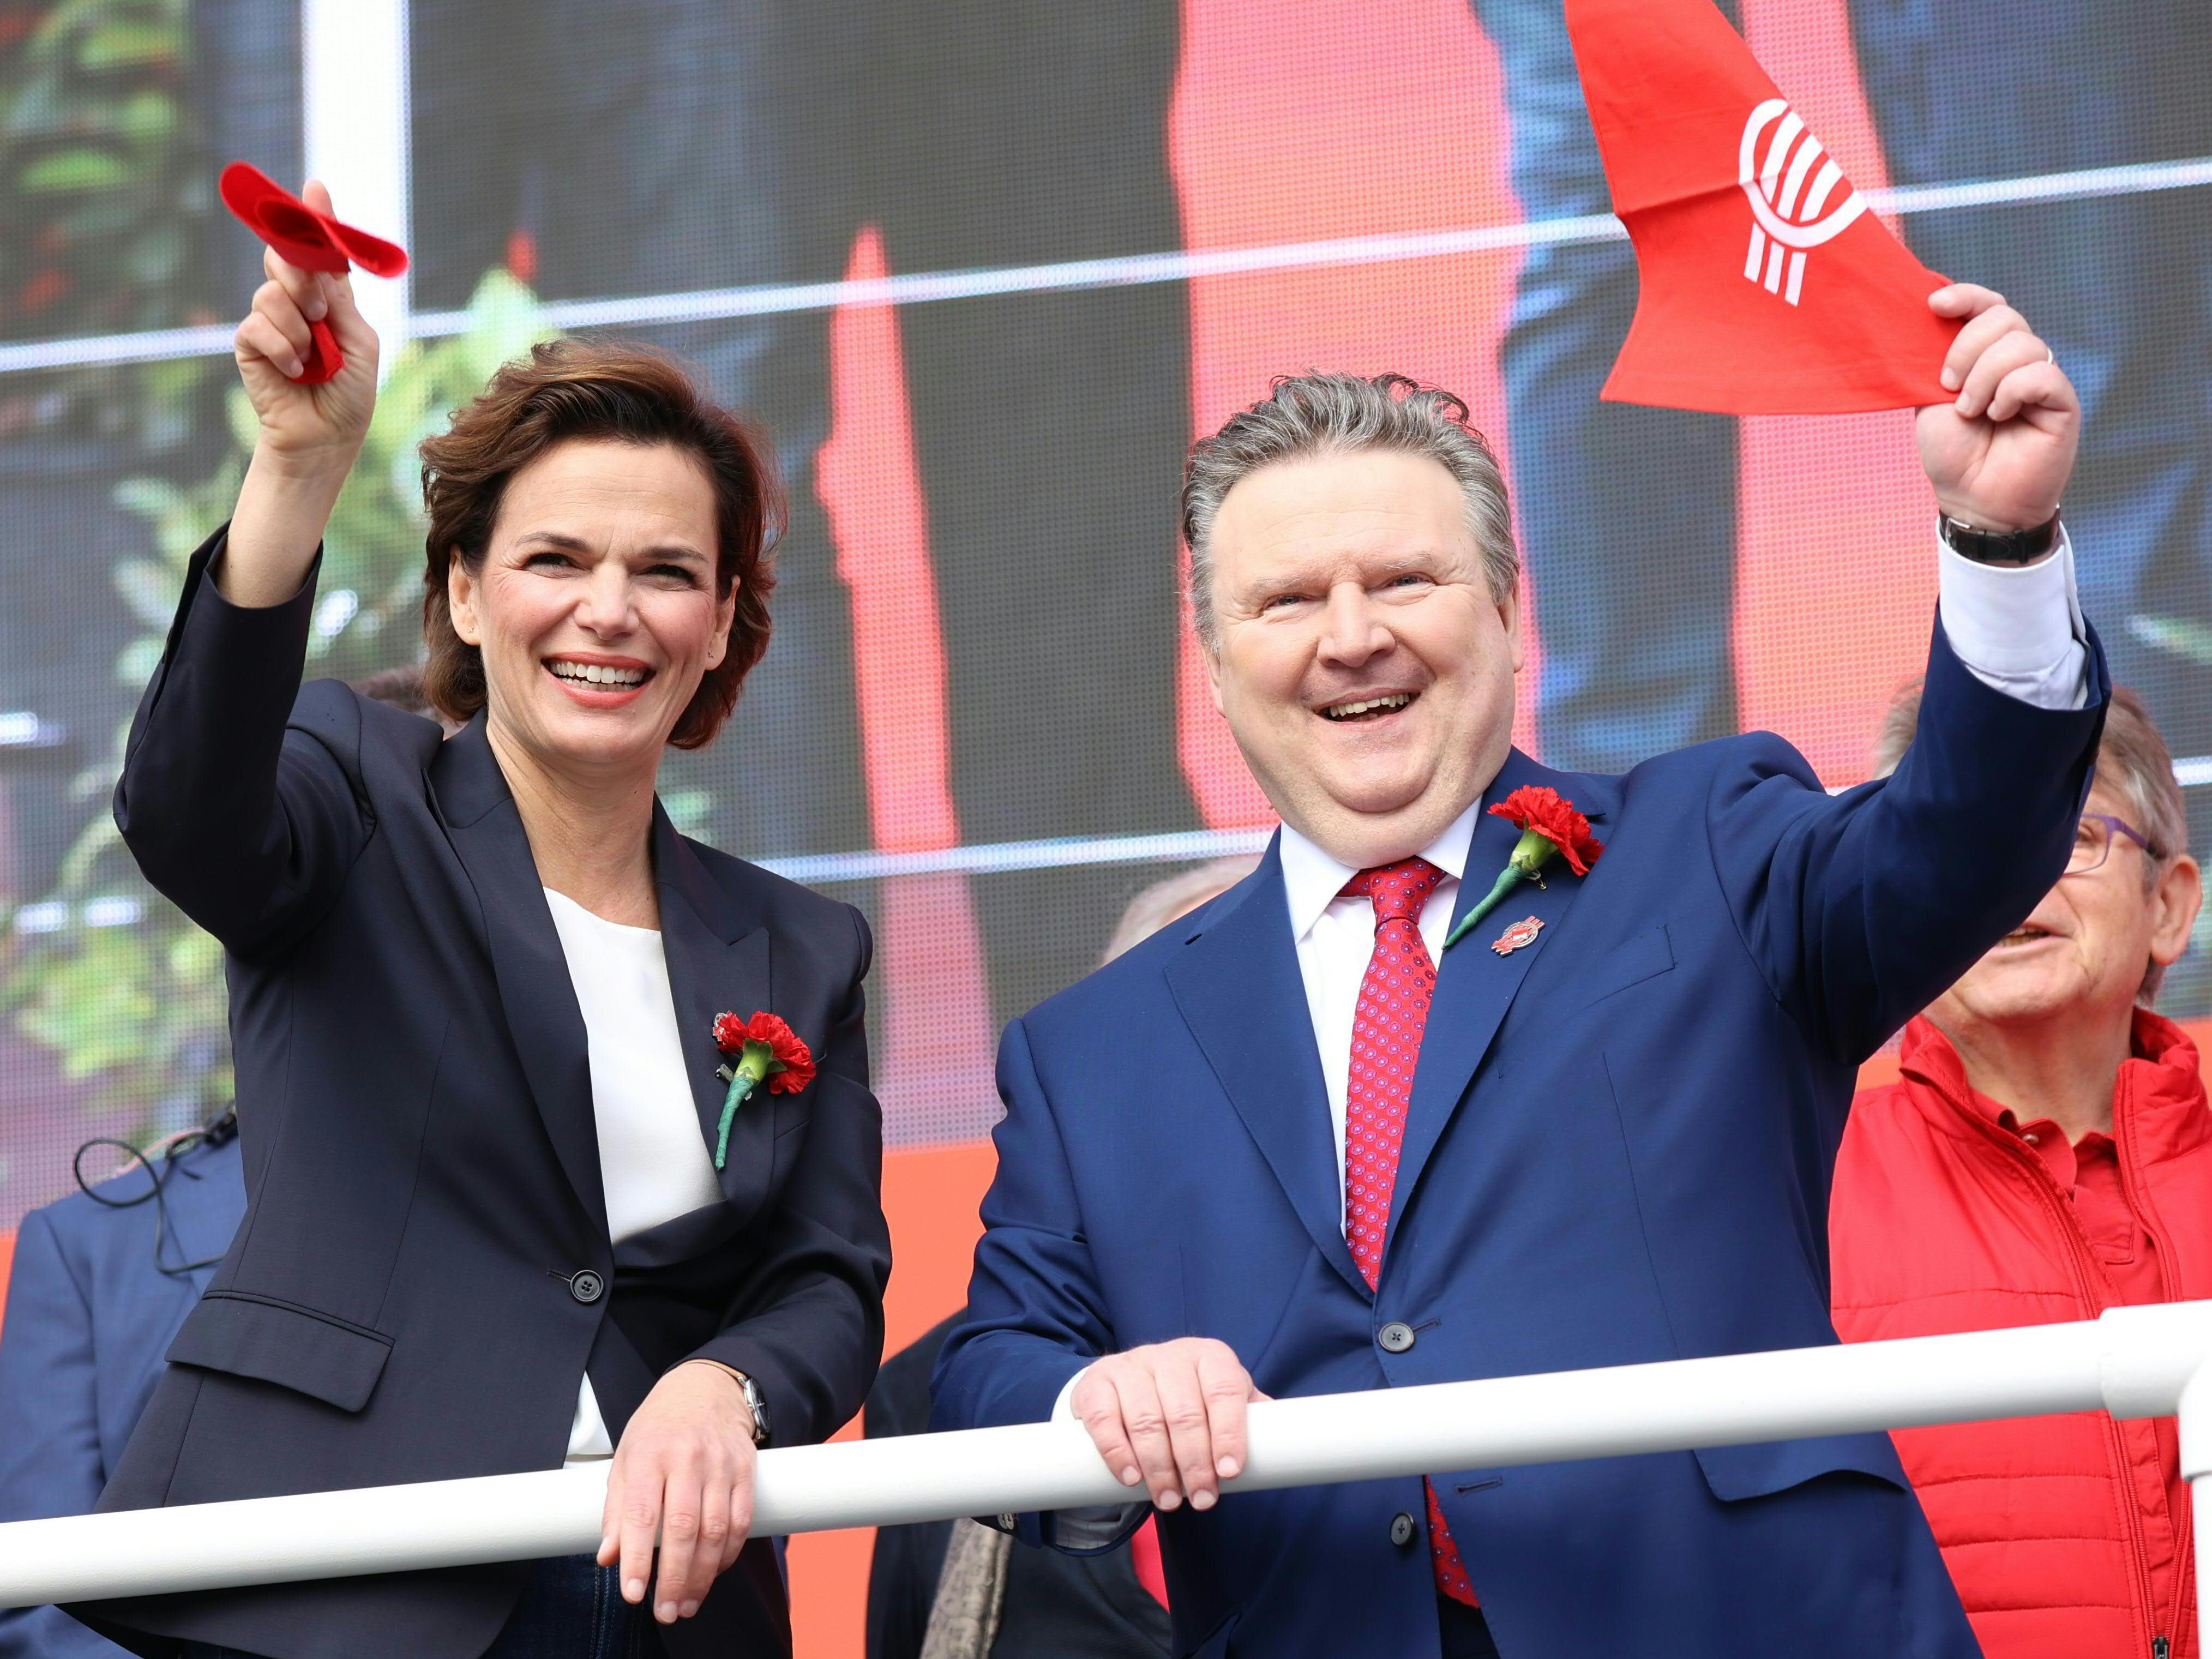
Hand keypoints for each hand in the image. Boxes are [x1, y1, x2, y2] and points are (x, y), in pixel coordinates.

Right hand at [232, 180, 378, 475]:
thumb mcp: (360, 344)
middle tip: (318, 310)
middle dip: (300, 275)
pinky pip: (257, 325)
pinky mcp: (249, 343)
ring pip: (271, 293)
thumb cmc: (350, 394)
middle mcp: (296, 301)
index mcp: (329, 297)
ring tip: (313, 356)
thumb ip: (340, 303)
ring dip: (298, 327)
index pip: (320, 251)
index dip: (315, 219)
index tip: (316, 188)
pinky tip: (296, 371)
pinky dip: (283, 349)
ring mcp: (270, 319)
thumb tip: (321, 265)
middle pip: (285, 257)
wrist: (326, 436)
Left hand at [597, 1362, 757, 1623]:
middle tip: (665, 1612)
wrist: (706, 1389)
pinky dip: (728, 1554)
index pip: (642, 1514)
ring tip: (687, 1604)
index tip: (633, 1593)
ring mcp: (720, 1463)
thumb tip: (608, 1557)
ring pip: (715, 1531)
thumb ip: (617, 1509)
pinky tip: (713, 1572)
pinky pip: (741, 1521)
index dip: (638, 1558)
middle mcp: (686, 1458)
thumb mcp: (626, 1458)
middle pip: (683, 1528)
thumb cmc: (658, 1429)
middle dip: (674, 1578)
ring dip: (702, 1575)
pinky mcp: (746, 1469)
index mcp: (649, 1454)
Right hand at [1071, 1338, 1265, 1512]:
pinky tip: (1131, 1478)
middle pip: (1184, 1412)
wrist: (1129, 1382)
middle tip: (1201, 1500)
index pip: (1224, 1391)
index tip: (1230, 1471)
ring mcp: (1131, 1365)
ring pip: (1145, 1418)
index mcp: (1210, 1357)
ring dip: (1158, 1467)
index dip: (1229, 1432)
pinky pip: (1104, 1419)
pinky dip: (1117, 1451)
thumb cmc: (1189, 1398)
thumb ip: (1250, 1419)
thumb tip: (1288, 1448)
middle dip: (1194, 1463)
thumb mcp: (1220, 1400)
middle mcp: (1171, 1355)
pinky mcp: (1097, 1382)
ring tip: (1168, 1500)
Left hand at [1917, 283, 2079, 532]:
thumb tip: (1933, 316)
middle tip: (1949, 387)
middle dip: (1966, 348)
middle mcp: (2017, 360)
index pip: (1986, 306)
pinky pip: (2041, 374)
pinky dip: (2012, 391)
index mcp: (1986, 355)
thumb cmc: (1954, 454)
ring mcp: (2042, 378)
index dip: (1965, 297)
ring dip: (1984, 377)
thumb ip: (1939, 359)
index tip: (1934, 305)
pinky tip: (2000, 415)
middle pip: (2003, 317)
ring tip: (1972, 411)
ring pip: (2021, 344)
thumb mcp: (1931, 400)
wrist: (1973, 499)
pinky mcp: (2062, 401)